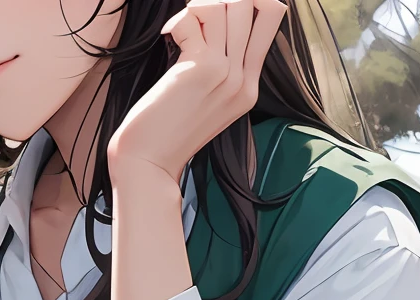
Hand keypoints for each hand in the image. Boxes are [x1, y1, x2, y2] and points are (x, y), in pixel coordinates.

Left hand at [106, 0, 287, 190]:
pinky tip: (168, 37)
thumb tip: (212, 24)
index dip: (250, 3)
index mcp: (249, 87)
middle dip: (222, 1)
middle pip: (254, 7)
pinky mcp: (200, 68)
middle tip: (196, 19)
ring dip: (199, 8)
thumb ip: (217, 67)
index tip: (217, 12)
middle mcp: (243, 79)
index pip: (272, 20)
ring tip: (182, 27)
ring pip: (228, 7)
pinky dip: (179, 20)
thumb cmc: (165, 131)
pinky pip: (195, 18)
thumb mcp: (204, 100)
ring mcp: (225, 73)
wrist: (147, 163)